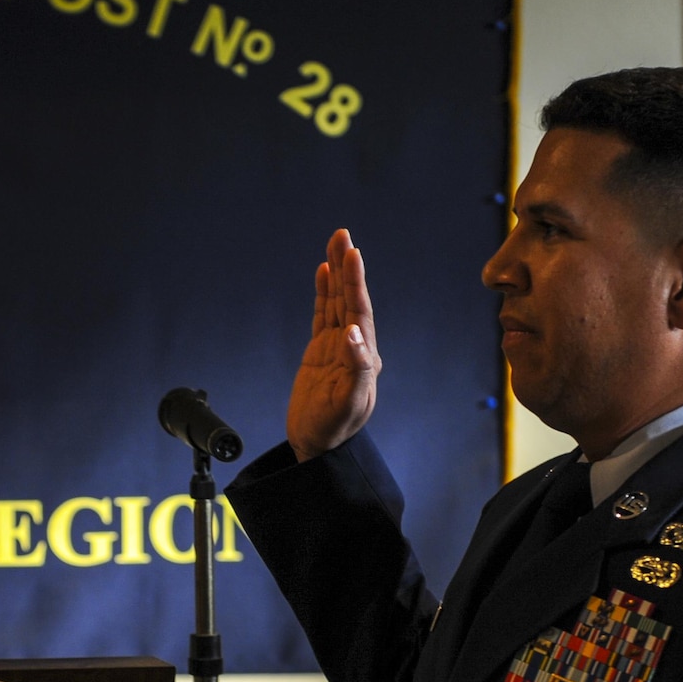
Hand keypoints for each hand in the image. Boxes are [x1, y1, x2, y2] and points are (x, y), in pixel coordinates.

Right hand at [287, 229, 380, 460]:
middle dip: (347, 267)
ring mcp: (337, 347)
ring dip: (336, 273)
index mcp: (365, 356)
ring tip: (334, 243)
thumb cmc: (334, 430)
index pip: (360, 311)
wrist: (317, 446)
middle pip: (350, 299)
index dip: (355, 283)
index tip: (352, 255)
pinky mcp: (321, 352)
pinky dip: (323, 292)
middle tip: (342, 235)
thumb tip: (352, 333)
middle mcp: (355, 347)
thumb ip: (357, 368)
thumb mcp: (349, 403)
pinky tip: (323, 273)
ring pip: (336, 302)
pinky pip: (323, 315)